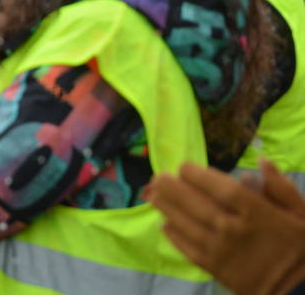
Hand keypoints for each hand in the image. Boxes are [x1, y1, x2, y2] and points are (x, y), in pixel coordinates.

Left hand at [148, 159, 304, 294]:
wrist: (300, 292)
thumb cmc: (300, 248)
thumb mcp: (302, 214)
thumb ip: (281, 187)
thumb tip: (260, 160)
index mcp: (258, 214)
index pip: (223, 190)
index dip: (199, 176)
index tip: (184, 166)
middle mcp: (236, 231)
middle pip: (197, 205)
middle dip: (173, 189)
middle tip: (158, 176)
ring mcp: (222, 251)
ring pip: (187, 226)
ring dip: (167, 208)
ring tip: (152, 194)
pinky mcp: (215, 269)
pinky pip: (188, 249)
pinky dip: (174, 236)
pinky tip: (164, 224)